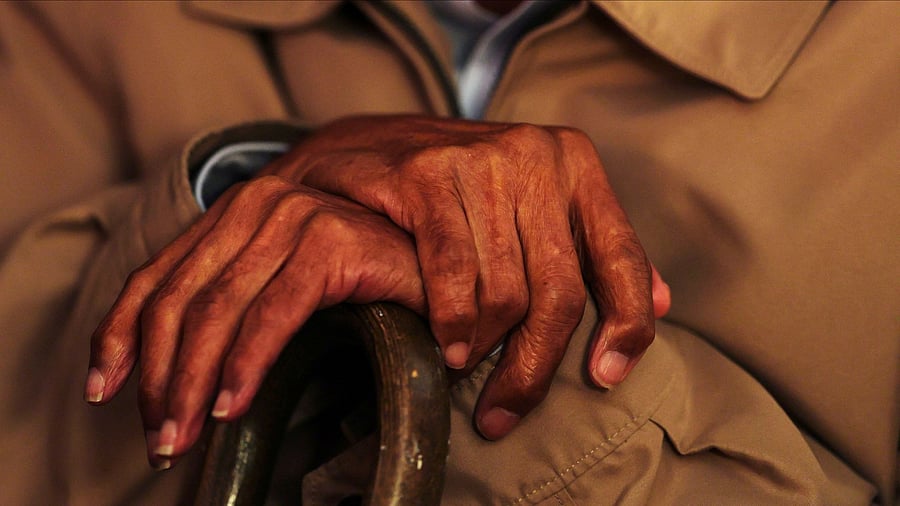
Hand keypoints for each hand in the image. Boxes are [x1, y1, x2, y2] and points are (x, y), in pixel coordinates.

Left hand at [85, 176, 424, 467]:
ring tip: (185, 437)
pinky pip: (273, 315)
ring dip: (193, 386)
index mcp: (233, 212)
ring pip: (218, 312)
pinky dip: (246, 366)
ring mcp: (293, 217)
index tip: (103, 390)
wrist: (438, 260)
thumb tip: (167, 367)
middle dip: (159, 380)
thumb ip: (228, 302)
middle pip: (179, 301)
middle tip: (159, 439)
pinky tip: (233, 406)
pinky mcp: (331, 241)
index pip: (155, 276)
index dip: (119, 336)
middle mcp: (255, 204)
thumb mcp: (277, 286)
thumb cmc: (361, 279)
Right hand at [266, 115, 670, 439]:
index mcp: (573, 162)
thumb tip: (663, 302)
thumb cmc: (452, 191)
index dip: (625, 326)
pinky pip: (453, 274)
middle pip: (558, 290)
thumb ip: (590, 249)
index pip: (621, 256)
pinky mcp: (426, 174)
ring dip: (485, 348)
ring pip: (504, 291)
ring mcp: (481, 161)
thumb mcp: (529, 204)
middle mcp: (535, 155)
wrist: (359, 149)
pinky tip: (446, 347)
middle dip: (533, 365)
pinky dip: (451, 322)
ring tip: (467, 369)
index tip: (605, 378)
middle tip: (506, 410)